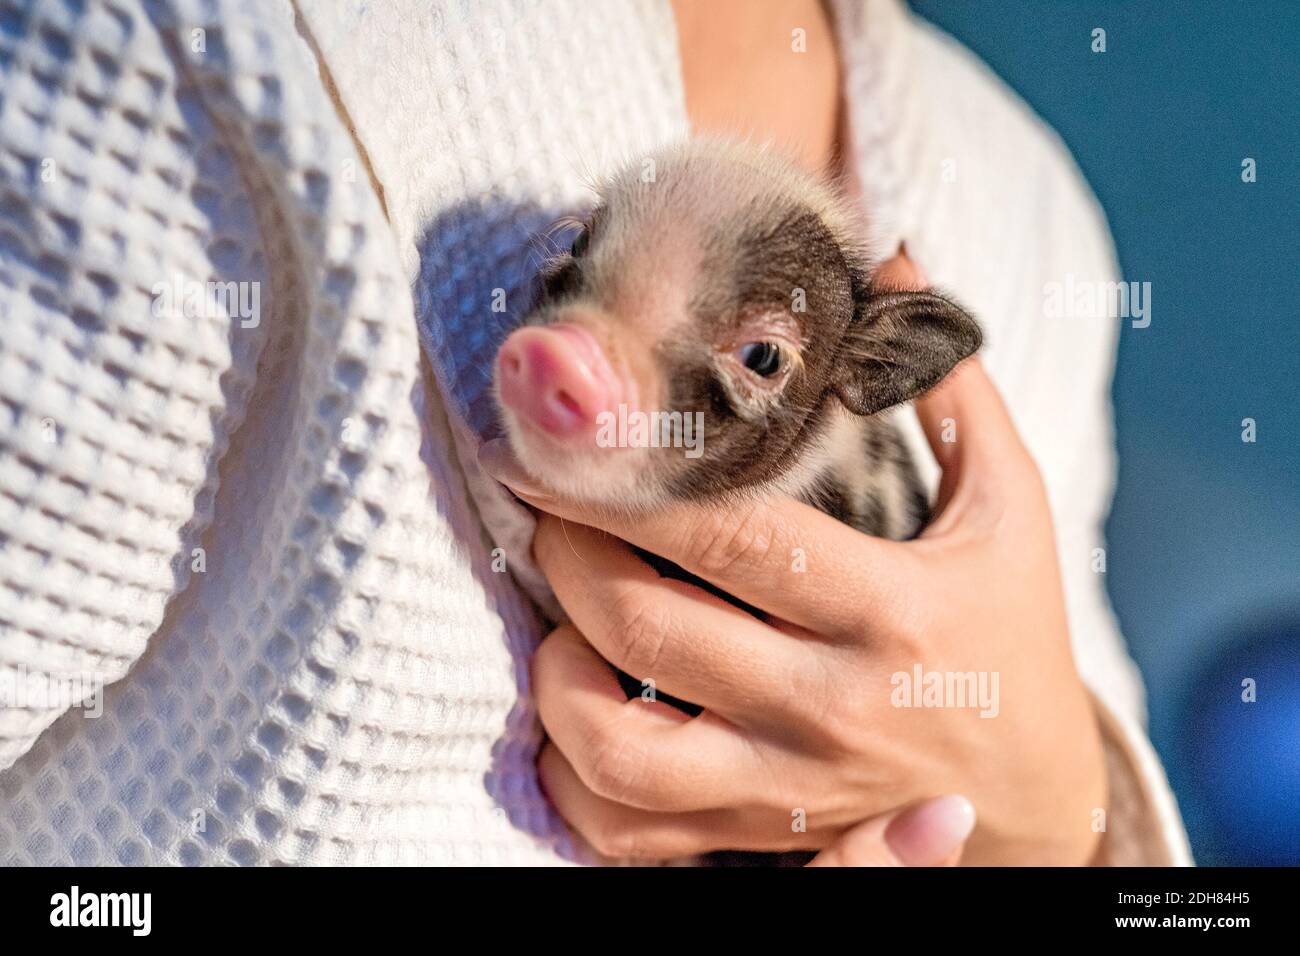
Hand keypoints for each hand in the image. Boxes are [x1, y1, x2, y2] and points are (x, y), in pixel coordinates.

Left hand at [480, 254, 1106, 864]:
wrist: (1037, 795)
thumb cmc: (1012, 631)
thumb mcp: (1009, 507)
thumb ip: (952, 391)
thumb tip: (897, 262)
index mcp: (890, 609)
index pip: (731, 535)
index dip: (630, 486)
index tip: (569, 442)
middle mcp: (830, 706)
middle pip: (649, 627)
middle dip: (569, 554)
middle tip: (548, 506)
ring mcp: (789, 788)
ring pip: (620, 749)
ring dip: (556, 676)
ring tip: (558, 617)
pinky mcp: (762, 841)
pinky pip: (628, 834)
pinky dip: (570, 782)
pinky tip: (571, 717)